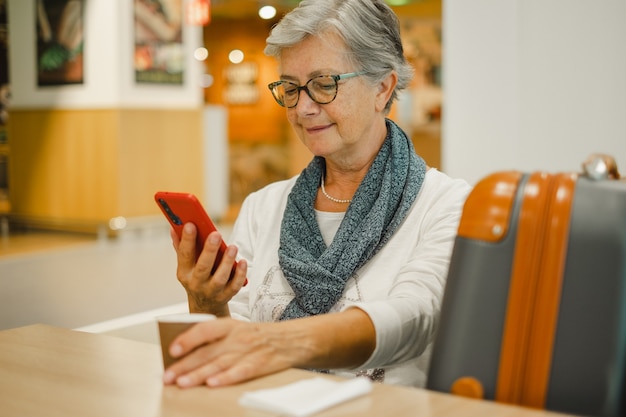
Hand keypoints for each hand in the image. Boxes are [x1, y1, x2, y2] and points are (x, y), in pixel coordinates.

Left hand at [162, 319, 300, 387]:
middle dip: (185, 365)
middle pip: (207, 351)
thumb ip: (216, 339)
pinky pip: (240, 372)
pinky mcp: (259, 364)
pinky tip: (213, 384)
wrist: (294, 339)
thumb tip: (186, 353)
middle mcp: (237, 337)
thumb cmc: (261, 336)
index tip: (172, 349)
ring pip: (219, 364)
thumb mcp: (238, 329)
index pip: (204, 329)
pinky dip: (226, 378)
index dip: (187, 339)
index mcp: (230, 325)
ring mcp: (248, 351)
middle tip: (168, 375)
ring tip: (182, 383)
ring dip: (198, 375)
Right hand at [172, 223, 247, 315]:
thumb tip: (174, 226)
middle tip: (216, 234)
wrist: (205, 305)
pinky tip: (242, 262)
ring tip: (232, 247)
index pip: (184, 255)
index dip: (187, 240)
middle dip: (209, 250)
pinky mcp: (226, 296)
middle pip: (203, 267)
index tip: (191, 224)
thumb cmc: (196, 277)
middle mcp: (196, 284)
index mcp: (184, 273)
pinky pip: (234, 286)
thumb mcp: (186, 265)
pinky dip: (239, 274)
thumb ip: (181, 246)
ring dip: (227, 262)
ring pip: (220, 278)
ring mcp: (212, 292)